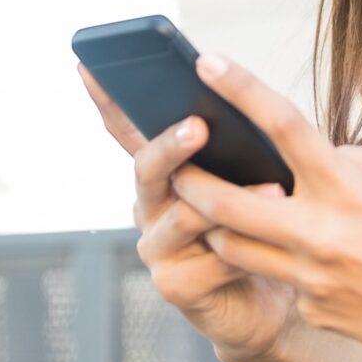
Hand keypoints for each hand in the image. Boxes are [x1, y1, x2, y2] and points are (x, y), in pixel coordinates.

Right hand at [77, 61, 298, 361]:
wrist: (268, 297)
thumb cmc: (259, 226)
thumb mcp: (247, 177)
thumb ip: (234, 146)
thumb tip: (241, 99)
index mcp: (162, 172)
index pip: (126, 128)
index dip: (105, 99)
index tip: (90, 64)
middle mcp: (149, 206)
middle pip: (147, 168)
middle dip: (170, 145)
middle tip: (197, 126)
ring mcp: (157, 247)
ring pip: (181, 215)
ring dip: (225, 200)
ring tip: (271, 187)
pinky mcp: (174, 285)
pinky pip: (210, 260)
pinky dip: (242, 247)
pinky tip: (269, 234)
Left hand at [158, 52, 361, 361]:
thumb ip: (353, 159)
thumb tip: (314, 152)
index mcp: (347, 187)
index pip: (283, 125)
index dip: (241, 88)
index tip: (208, 61)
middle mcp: (321, 231)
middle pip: (226, 202)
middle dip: (190, 181)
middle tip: (175, 165)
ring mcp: (312, 277)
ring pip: (232, 248)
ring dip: (218, 226)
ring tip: (215, 210)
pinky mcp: (312, 311)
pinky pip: (276, 280)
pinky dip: (278, 264)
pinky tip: (302, 264)